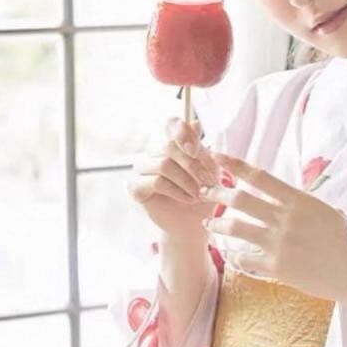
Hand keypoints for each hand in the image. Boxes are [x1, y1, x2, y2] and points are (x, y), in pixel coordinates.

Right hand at [126, 116, 219, 238]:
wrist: (195, 224)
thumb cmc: (203, 196)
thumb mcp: (210, 171)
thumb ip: (202, 149)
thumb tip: (195, 123)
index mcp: (172, 144)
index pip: (171, 125)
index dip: (182, 132)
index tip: (196, 149)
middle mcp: (153, 153)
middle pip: (169, 146)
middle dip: (193, 165)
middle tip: (209, 182)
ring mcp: (141, 170)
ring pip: (163, 164)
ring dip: (186, 181)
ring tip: (199, 194)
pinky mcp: (136, 187)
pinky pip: (156, 182)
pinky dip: (176, 191)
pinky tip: (188, 199)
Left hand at [200, 152, 346, 305]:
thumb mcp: (326, 212)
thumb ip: (300, 204)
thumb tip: (282, 195)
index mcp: (299, 201)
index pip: (259, 177)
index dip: (234, 164)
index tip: (217, 155)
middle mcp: (286, 219)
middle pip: (240, 200)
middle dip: (216, 192)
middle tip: (203, 191)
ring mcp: (279, 244)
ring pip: (235, 228)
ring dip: (217, 223)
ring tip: (209, 223)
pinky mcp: (277, 268)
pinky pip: (244, 259)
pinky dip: (233, 255)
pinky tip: (229, 253)